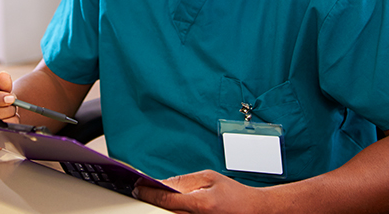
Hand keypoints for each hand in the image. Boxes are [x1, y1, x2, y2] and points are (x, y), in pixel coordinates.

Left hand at [133, 170, 264, 213]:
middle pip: (165, 211)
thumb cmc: (233, 193)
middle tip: (139, 190)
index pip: (166, 199)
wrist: (252, 210)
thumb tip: (164, 183)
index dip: (149, 192)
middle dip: (152, 199)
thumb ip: (185, 181)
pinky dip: (171, 211)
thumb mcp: (209, 178)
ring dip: (161, 207)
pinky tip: (167, 204)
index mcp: (200, 203)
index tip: (137, 186)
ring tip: (151, 196)